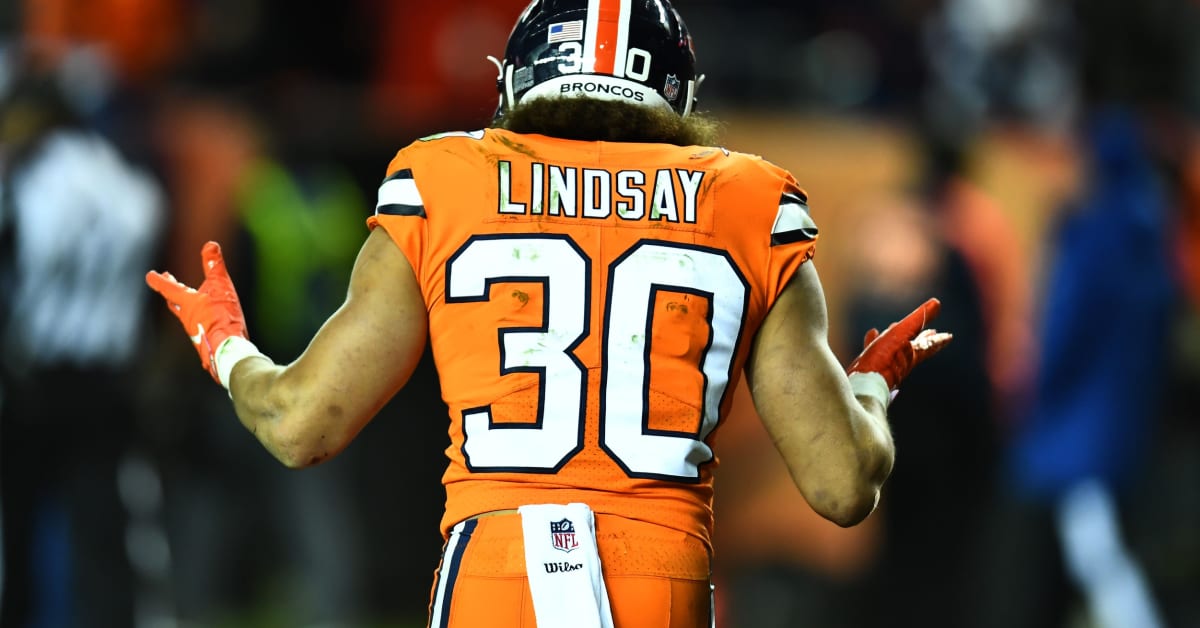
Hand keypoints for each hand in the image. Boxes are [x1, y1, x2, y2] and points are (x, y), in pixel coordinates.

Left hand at [146, 242, 247, 382]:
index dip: (158, 280)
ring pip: (185, 316)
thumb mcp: (221, 286)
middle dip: (170, 291)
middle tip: (167, 280)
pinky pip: (198, 328)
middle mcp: (186, 317)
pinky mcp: (203, 342)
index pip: (168, 287)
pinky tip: (208, 324)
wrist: (228, 350)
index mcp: (187, 302)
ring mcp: (193, 332)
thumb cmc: (223, 317)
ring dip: (185, 306)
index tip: (150, 275)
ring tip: (191, 301)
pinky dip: (200, 322)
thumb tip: (210, 244)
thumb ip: (215, 265)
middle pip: (174, 302)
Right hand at [846, 298, 952, 390]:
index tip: (949, 337)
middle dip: (922, 339)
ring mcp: (886, 364)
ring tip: (893, 326)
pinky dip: (875, 340)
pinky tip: (871, 334)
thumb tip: (937, 303)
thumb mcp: (903, 334)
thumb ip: (918, 319)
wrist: (865, 382)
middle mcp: (901, 360)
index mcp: (912, 354)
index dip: (939, 340)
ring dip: (898, 337)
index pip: (930, 345)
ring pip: (895, 347)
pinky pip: (875, 349)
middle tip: (931, 333)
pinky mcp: (871, 366)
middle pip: (916, 347)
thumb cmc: (885, 359)